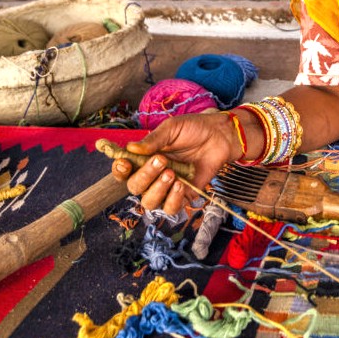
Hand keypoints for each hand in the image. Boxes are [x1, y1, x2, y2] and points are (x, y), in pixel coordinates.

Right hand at [110, 110, 238, 214]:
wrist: (219, 135)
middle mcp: (152, 175)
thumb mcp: (171, 129)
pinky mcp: (183, 195)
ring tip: (172, 173)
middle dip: (145, 175)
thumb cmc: (193, 129)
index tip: (124, 162)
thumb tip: (130, 148)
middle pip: (134, 187)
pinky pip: (171, 208)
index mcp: (144, 158)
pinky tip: (181, 185)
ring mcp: (167, 187)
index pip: (124, 171)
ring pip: (149, 202)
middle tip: (162, 160)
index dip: (119, 170)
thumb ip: (153, 140)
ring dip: (157, 190)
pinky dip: (173, 199)